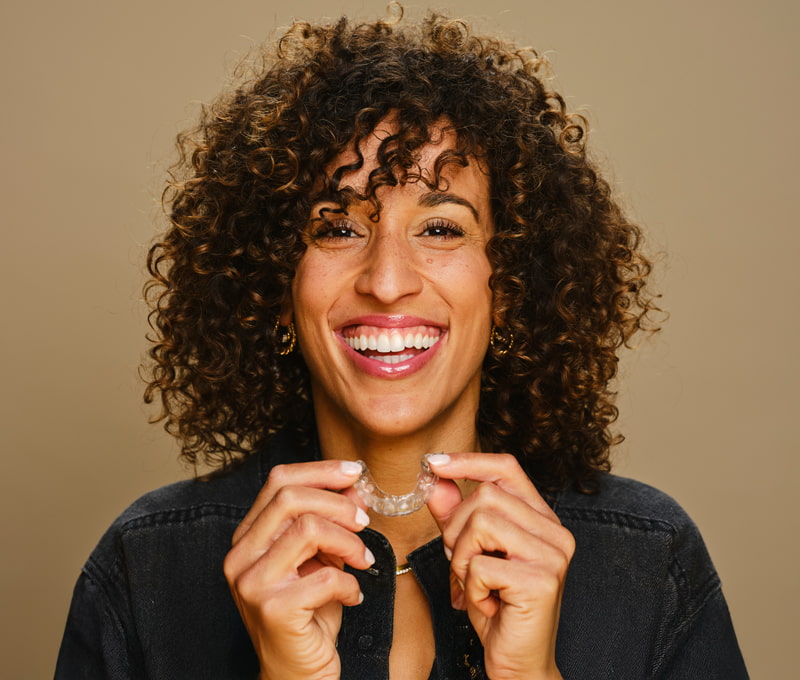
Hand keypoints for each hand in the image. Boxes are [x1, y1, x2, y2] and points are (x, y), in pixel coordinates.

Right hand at [223, 460, 373, 679]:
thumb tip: (354, 487)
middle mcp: (240, 556)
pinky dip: (350, 583)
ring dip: (347, 541)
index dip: (320, 471)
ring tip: (361, 560)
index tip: (355, 472)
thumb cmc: (309, 615)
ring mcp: (252, 583)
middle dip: (338, 504)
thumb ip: (331, 522)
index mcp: (247, 538)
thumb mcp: (320, 559)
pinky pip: (325, 576)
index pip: (278, 481)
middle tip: (364, 521)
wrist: (296, 675)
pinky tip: (352, 595)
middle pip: (290, 498)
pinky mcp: (273, 609)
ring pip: (308, 529)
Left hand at [426, 453, 573, 679]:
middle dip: (456, 530)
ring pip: (480, 523)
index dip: (468, 461)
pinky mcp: (541, 581)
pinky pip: (480, 564)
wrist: (519, 664)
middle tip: (463, 565)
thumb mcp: (470, 555)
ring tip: (476, 585)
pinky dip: (471, 587)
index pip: (507, 468)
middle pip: (485, 495)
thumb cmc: (497, 608)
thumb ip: (455, 516)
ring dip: (462, 559)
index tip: (434, 464)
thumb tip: (436, 479)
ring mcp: (552, 555)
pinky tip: (488, 604)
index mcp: (540, 519)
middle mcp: (554, 531)